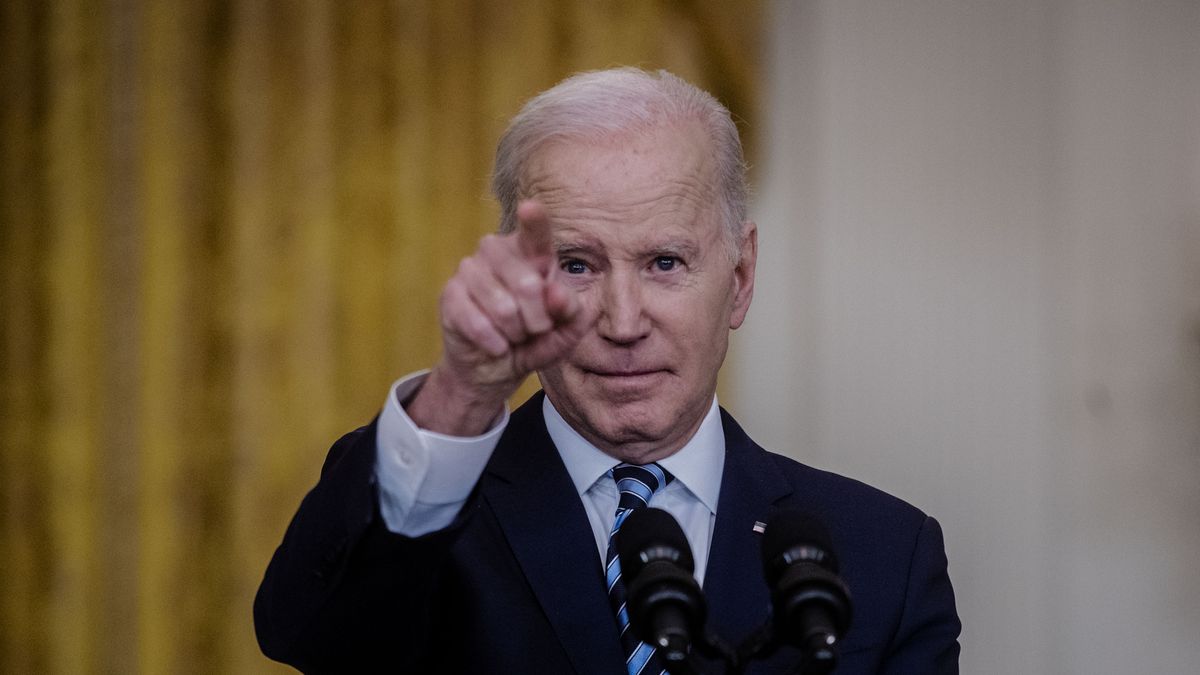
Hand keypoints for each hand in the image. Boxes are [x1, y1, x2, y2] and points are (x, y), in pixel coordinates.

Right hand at [405, 201, 595, 434]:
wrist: (495, 368)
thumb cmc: (534, 340)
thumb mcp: (564, 331)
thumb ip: (571, 312)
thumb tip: (556, 293)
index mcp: (532, 252)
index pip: (535, 233)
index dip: (534, 221)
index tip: (530, 208)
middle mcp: (498, 251)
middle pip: (528, 285)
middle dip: (538, 320)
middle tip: (534, 330)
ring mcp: (470, 269)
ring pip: (503, 307)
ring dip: (515, 334)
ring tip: (512, 336)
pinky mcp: (450, 294)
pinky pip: (478, 323)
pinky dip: (494, 343)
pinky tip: (496, 346)